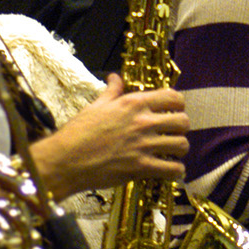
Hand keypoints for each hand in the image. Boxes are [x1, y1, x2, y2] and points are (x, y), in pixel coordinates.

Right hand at [30, 73, 190, 197]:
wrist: (65, 159)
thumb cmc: (77, 132)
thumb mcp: (95, 105)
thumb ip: (112, 91)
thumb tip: (115, 77)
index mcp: (133, 104)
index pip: (172, 97)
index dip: (178, 104)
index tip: (174, 111)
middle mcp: (142, 122)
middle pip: (183, 121)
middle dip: (181, 128)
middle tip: (173, 133)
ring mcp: (143, 145)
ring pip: (182, 145)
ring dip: (179, 150)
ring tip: (173, 153)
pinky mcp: (141, 167)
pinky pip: (173, 169)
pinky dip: (176, 171)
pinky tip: (170, 170)